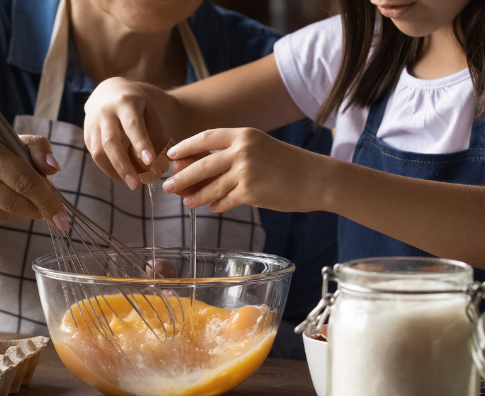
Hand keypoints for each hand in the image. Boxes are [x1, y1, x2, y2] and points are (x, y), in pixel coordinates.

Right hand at [0, 129, 69, 229]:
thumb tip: (54, 169)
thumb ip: (35, 148)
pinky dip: (2, 213)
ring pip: (6, 215)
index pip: (25, 181)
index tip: (63, 218)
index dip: (48, 201)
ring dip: (21, 210)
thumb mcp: (4, 137)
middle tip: (48, 208)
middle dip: (38, 209)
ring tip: (17, 193)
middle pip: (17, 203)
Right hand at [84, 77, 170, 189]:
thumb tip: (165, 161)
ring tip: (132, 184)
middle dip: (123, 166)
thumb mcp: (149, 110)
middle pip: (111, 142)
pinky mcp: (87, 135)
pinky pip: (95, 156)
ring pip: (98, 152)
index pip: (132, 125)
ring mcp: (92, 123)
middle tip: (136, 185)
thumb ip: (157, 133)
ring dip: (115, 172)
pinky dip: (109, 169)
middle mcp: (105, 112)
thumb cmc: (135, 104)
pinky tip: (123, 176)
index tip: (150, 161)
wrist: (108, 91)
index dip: (140, 143)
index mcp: (125, 102)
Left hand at [162, 128, 330, 212]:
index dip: (185, 147)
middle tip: (168, 186)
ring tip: (185, 202)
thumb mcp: (261, 148)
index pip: (206, 138)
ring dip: (195, 196)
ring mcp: (245, 172)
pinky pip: (224, 201)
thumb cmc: (290, 164)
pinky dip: (216, 205)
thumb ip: (234, 154)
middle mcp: (242, 151)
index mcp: (244, 134)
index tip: (172, 155)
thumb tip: (203, 169)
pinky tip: (211, 207)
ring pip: (210, 187)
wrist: (317, 179)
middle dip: (181, 177)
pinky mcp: (250, 193)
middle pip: (201, 165)